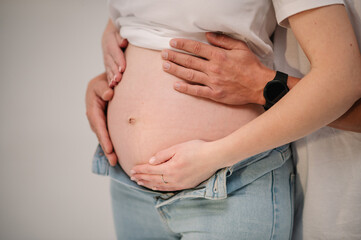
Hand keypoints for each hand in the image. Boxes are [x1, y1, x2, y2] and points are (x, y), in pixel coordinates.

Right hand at [86, 73, 116, 165]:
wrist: (106, 83)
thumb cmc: (104, 82)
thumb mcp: (100, 83)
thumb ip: (103, 88)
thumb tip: (108, 94)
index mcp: (93, 109)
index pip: (99, 125)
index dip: (104, 137)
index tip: (110, 149)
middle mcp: (95, 118)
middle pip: (101, 135)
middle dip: (107, 149)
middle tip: (114, 161)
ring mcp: (99, 123)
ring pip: (105, 138)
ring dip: (109, 151)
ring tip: (115, 162)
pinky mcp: (106, 124)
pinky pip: (108, 135)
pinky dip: (112, 145)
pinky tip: (118, 155)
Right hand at [102, 19, 127, 87]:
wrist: (112, 34)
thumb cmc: (121, 32)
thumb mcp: (121, 30)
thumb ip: (122, 36)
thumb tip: (123, 42)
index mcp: (109, 40)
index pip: (114, 51)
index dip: (118, 60)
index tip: (123, 68)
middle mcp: (107, 51)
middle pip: (110, 62)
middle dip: (115, 71)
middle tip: (119, 79)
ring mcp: (106, 58)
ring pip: (108, 68)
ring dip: (111, 76)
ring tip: (115, 83)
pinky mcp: (108, 65)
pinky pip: (108, 72)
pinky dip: (109, 79)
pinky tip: (112, 86)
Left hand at [130, 140, 221, 190]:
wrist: (214, 157)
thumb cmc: (197, 148)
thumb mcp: (178, 148)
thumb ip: (163, 155)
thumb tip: (150, 161)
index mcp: (171, 168)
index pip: (151, 170)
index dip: (140, 170)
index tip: (132, 169)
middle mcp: (174, 178)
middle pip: (153, 179)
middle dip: (142, 177)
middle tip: (132, 177)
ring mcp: (181, 183)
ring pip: (160, 186)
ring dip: (148, 184)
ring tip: (140, 182)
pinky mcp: (187, 185)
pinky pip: (169, 189)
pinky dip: (159, 188)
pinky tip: (155, 187)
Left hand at [161, 32, 275, 104]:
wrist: (259, 85)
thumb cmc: (251, 66)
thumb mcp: (240, 47)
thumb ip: (223, 41)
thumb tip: (208, 35)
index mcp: (219, 55)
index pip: (196, 48)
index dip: (182, 44)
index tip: (172, 43)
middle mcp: (213, 68)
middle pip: (189, 61)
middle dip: (174, 57)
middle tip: (163, 54)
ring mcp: (213, 82)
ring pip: (190, 75)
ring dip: (176, 70)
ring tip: (165, 66)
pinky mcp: (214, 94)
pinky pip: (197, 91)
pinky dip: (185, 88)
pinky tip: (176, 85)